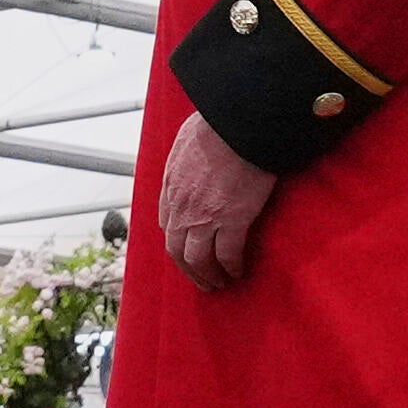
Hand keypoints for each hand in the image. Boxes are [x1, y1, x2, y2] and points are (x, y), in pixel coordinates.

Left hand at [155, 119, 276, 285]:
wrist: (239, 124)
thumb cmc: (218, 124)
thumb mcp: (186, 139)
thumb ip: (185, 157)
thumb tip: (191, 159)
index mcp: (171, 185)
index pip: (168, 223)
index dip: (178, 240)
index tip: (187, 249)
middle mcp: (183, 206)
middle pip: (177, 249)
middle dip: (188, 269)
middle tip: (201, 280)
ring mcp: (206, 215)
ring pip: (199, 259)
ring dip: (207, 276)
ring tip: (219, 284)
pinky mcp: (232, 220)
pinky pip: (228, 254)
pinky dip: (231, 267)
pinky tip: (238, 272)